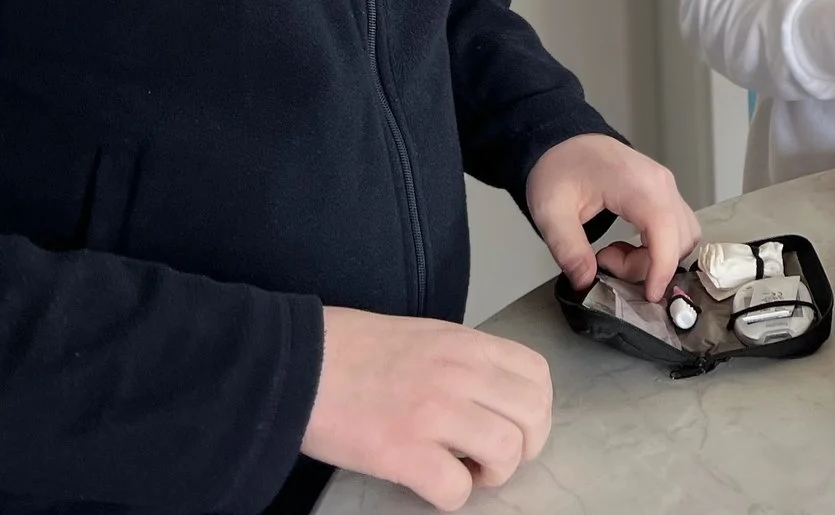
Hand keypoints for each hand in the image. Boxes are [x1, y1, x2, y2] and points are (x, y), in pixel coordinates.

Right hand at [300, 306, 551, 509]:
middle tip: (493, 459)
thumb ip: (464, 362)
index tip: (515, 428)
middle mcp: (460, 374)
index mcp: (467, 344)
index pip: (537, 375)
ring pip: (506, 452)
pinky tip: (433, 486)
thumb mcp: (426, 337)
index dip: (535, 412)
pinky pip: (455, 488)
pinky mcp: (402, 451)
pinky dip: (453, 497)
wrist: (297, 364)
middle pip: (532, 417)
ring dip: (492, 474)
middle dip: (523, 448)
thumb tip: (490, 398)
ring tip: (465, 472)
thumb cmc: (354, 351)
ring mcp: (434, 412)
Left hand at [525, 133, 700, 297]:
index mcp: (636, 185)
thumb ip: (568, 249)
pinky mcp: (665, 192)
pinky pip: (677, 227)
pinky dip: (660, 246)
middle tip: (606, 262)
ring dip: (656, 257)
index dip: (661, 267)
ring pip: (684, 235)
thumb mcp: (550, 212)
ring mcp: (666, 186)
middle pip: (678, 238)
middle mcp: (661, 183)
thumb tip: (586, 283)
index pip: (665, 229)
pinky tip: (629, 246)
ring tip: (616, 255)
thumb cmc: (558, 170)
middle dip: (648, 266)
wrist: (564, 141)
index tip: (649, 296)